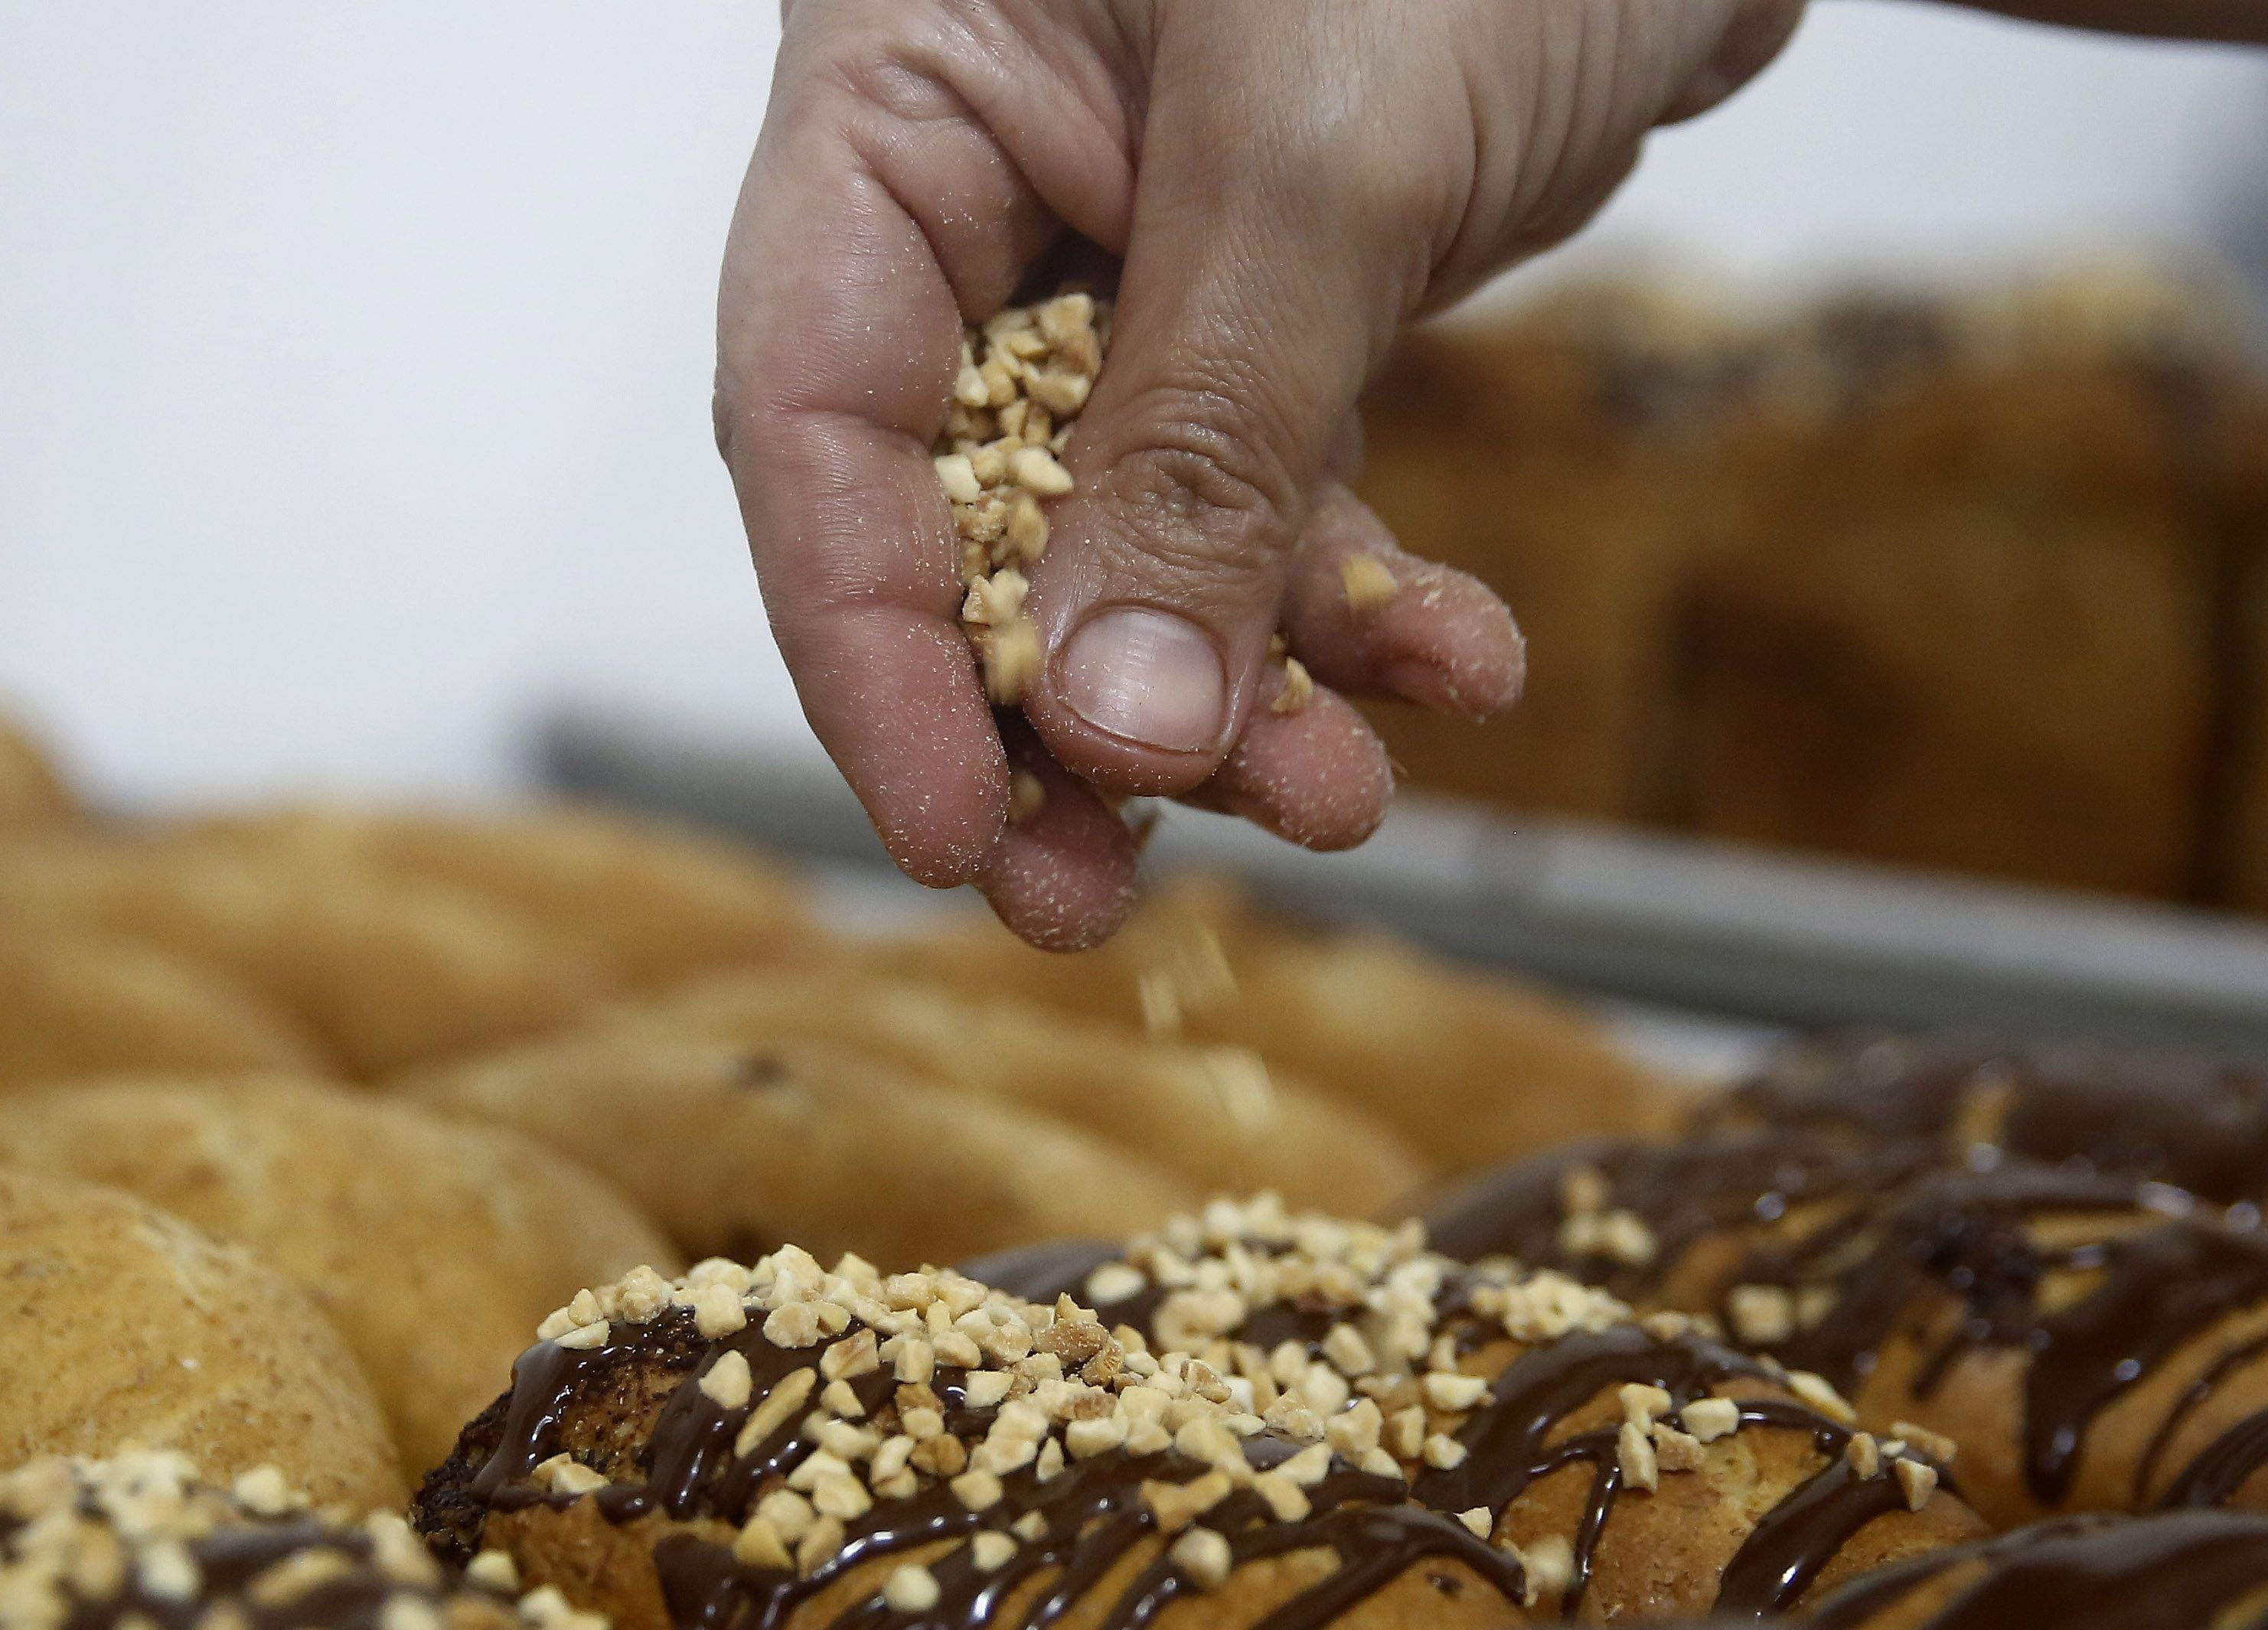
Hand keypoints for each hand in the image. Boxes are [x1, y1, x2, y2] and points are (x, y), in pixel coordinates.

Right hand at [715, 0, 1803, 947]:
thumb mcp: (1317, 161)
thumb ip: (1202, 443)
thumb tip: (1116, 728)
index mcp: (902, 92)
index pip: (806, 409)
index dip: (863, 646)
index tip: (948, 831)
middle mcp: (988, 186)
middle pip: (954, 514)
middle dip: (1048, 719)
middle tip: (1094, 900)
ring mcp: (1131, 256)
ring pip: (1132, 542)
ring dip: (1233, 696)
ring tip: (1342, 803)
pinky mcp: (1274, 302)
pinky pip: (1279, 502)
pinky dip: (1360, 603)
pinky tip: (1461, 664)